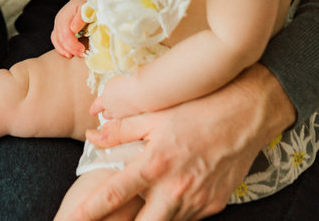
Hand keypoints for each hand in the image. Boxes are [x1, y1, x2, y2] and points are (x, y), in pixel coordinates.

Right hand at [52, 0, 95, 57]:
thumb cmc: (87, 3)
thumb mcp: (86, 8)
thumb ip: (80, 18)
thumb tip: (73, 30)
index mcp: (65, 16)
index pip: (66, 34)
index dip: (73, 44)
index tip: (83, 50)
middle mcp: (59, 20)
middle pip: (60, 39)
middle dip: (71, 49)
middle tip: (82, 55)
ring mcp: (57, 24)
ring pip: (56, 40)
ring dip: (64, 50)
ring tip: (73, 56)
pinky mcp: (58, 28)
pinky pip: (55, 39)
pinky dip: (60, 48)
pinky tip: (68, 53)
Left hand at [65, 65, 295, 220]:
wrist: (248, 113)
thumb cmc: (198, 109)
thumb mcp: (155, 113)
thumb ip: (121, 129)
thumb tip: (93, 135)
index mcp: (154, 164)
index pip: (113, 195)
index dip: (88, 212)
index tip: (70, 220)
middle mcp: (175, 189)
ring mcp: (197, 201)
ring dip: (149, 218)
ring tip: (144, 204)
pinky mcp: (214, 205)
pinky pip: (187, 218)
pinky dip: (174, 212)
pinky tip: (169, 200)